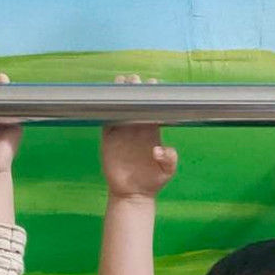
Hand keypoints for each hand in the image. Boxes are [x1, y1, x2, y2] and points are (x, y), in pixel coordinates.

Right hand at [101, 74, 177, 198]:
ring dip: (119, 95)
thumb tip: (158, 149)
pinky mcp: (108, 141)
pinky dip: (105, 111)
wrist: (133, 195)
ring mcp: (122, 134)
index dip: (152, 95)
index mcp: (151, 132)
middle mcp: (136, 129)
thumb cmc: (152, 182)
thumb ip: (169, 159)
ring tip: (119, 82)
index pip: (152, 108)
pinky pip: (106, 122)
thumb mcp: (167, 172)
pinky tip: (105, 101)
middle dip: (135, 89)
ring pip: (120, 109)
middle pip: (135, 104)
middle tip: (134, 79)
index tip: (153, 84)